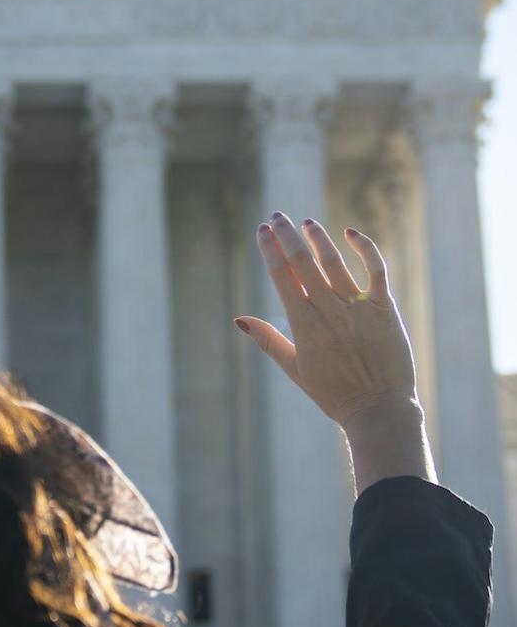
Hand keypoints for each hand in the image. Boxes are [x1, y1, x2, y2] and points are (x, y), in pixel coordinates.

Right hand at [235, 212, 420, 429]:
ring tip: (305, 222)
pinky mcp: (385, 308)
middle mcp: (328, 311)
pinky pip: (376, 269)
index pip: (282, 276)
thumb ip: (268, 340)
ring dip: (318, 237)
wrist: (378, 409)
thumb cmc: (333, 393)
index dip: (270, 250)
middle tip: (276, 217)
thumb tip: (240, 319)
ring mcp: (358, 307)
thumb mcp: (294, 369)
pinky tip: (351, 233)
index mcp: (303, 325)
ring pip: (334, 261)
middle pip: (303, 262)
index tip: (262, 231)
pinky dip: (364, 248)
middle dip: (287, 236)